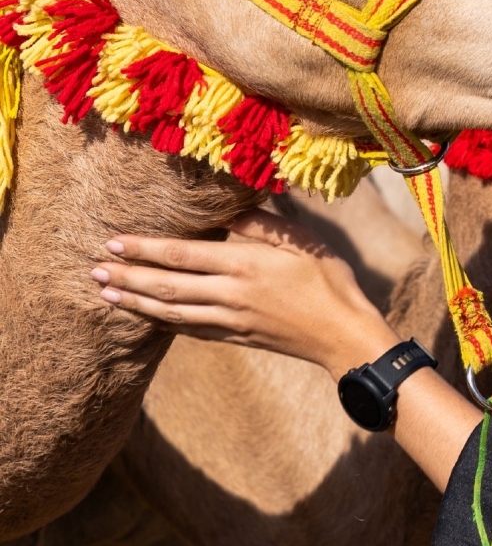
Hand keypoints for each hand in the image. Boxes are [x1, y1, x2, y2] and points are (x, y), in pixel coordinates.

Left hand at [93, 210, 398, 378]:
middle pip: (166, 285)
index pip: (182, 255)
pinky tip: (147, 317)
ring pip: (170, 311)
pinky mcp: (236, 336)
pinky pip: (190, 329)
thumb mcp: (303, 242)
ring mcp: (231, 319)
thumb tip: (226, 209)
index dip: (144, 249)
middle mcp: (231, 294)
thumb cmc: (330, 280)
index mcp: (245, 265)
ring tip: (106, 294)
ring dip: (134, 302)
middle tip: (93, 270)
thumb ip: (261, 225)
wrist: (344, 334)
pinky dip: (163, 322)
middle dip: (127, 277)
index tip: (113, 242)